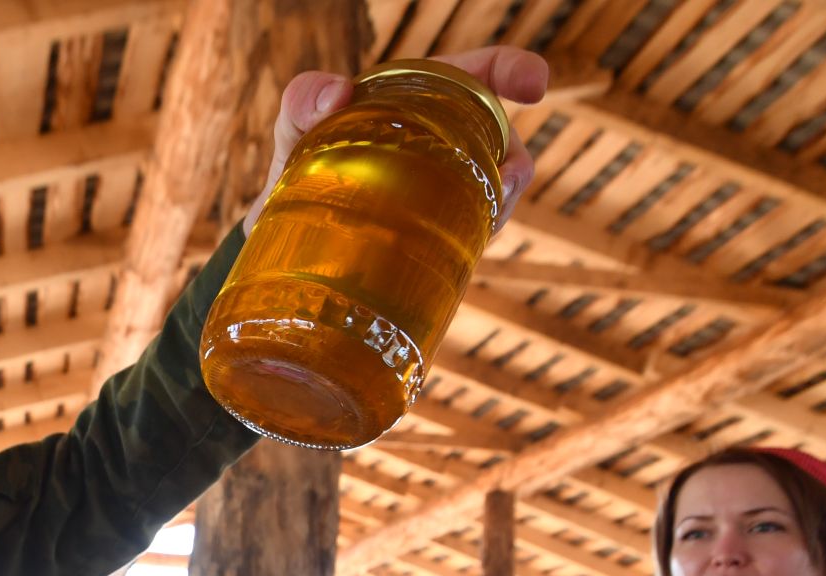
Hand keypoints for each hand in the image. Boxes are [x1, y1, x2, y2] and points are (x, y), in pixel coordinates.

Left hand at [244, 47, 550, 235]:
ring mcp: (452, 182)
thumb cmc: (301, 156)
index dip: (517, 70)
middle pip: (505, 142)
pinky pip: (477, 231)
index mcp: (427, 96)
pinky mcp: (446, 226)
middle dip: (516, 164)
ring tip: (481, 229)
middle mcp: (450, 136)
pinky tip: (456, 255)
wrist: (290, 223)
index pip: (485, 72)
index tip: (535, 86)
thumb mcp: (295, 124)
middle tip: (503, 188)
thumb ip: (303, 99)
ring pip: (498, 192)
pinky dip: (477, 242)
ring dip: (501, 209)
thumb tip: (338, 94)